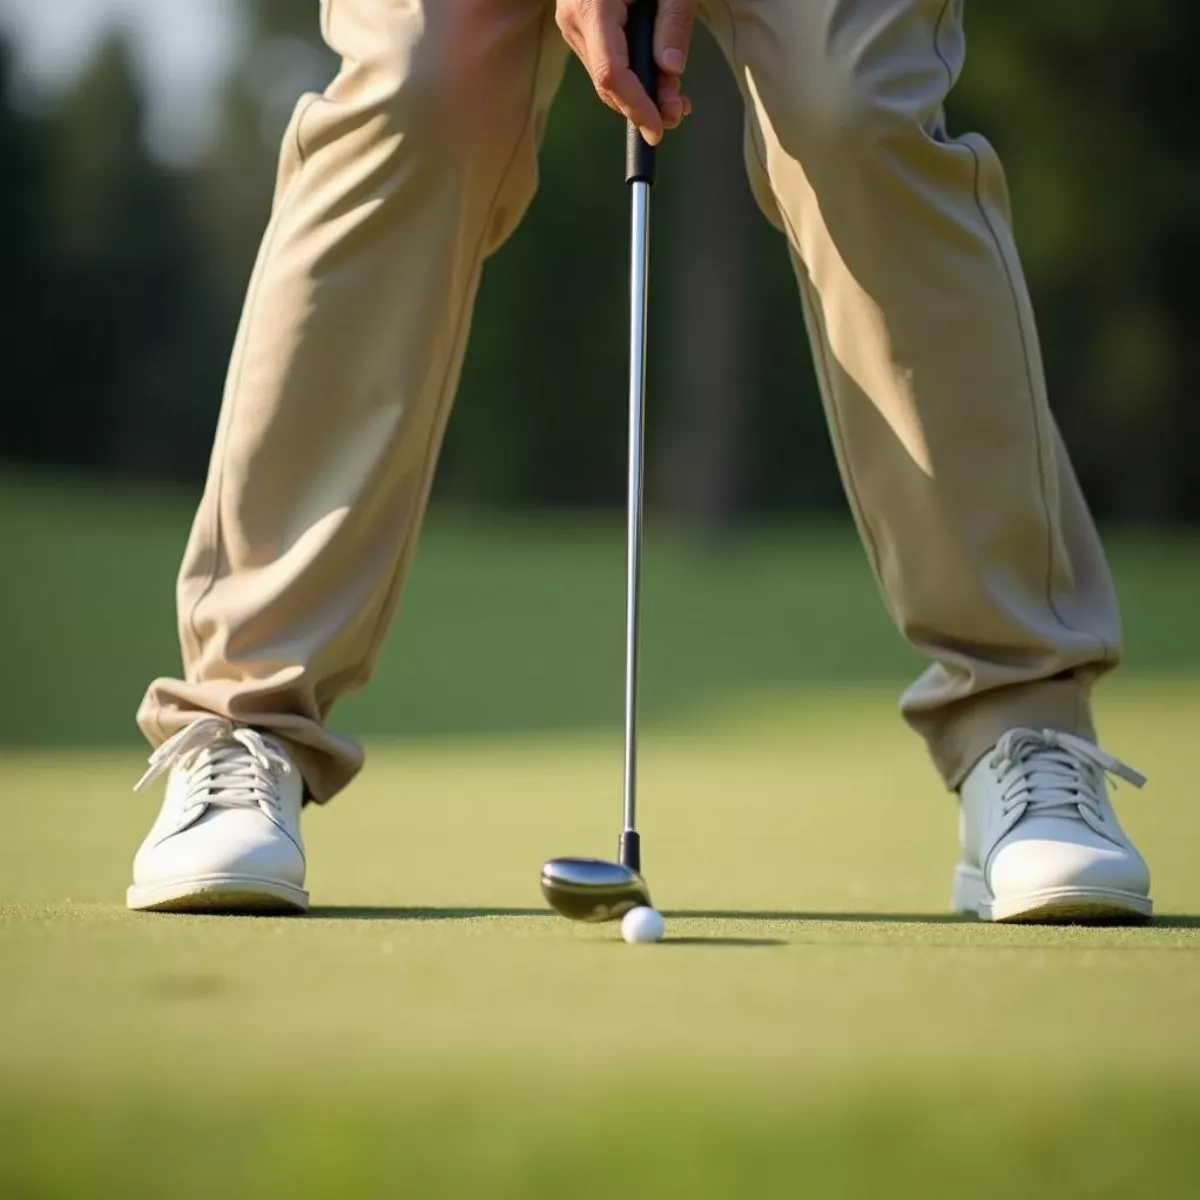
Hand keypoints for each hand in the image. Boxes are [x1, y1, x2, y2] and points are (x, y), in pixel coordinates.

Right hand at [555, 0, 695, 144]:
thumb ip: (673, 23)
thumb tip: (671, 73)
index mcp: (594, 4)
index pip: (611, 73)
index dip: (637, 106)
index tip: (659, 129)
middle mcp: (573, 19)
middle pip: (607, 84)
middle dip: (644, 106)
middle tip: (682, 111)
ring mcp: (571, 24)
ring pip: (605, 79)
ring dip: (640, 95)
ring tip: (677, 98)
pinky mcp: (578, 27)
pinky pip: (604, 64)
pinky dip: (631, 78)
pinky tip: (658, 81)